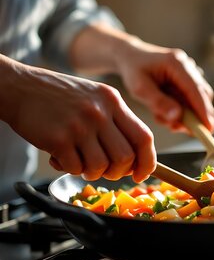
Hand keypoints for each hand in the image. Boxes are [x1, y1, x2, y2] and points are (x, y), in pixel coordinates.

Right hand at [1, 60, 155, 182]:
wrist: (18, 86)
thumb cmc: (59, 97)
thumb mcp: (95, 97)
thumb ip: (116, 122)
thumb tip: (135, 158)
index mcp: (113, 101)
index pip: (144, 137)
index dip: (148, 161)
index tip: (142, 173)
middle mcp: (100, 112)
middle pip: (126, 157)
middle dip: (119, 172)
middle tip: (106, 170)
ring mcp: (79, 125)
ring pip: (102, 166)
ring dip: (92, 172)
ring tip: (80, 161)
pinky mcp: (58, 138)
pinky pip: (76, 168)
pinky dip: (70, 169)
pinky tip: (60, 157)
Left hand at [114, 40, 213, 133]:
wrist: (130, 55)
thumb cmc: (133, 70)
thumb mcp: (139, 88)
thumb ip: (158, 102)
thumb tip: (177, 117)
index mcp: (176, 64)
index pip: (195, 90)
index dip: (203, 110)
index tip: (209, 128)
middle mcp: (187, 66)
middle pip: (202, 94)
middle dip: (197, 116)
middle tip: (187, 132)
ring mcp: (189, 72)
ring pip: (197, 98)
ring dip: (187, 114)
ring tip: (168, 122)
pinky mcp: (187, 79)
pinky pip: (191, 97)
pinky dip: (182, 109)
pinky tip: (166, 113)